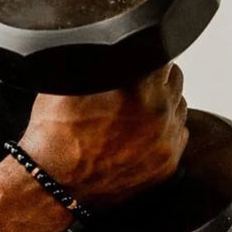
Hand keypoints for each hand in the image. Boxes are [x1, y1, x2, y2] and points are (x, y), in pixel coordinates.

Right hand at [18, 63, 188, 207]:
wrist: (52, 185)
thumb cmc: (55, 138)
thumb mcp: (68, 82)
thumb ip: (98, 59)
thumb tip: (109, 46)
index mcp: (138, 87)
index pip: (160, 50)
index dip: (144, 52)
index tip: (133, 60)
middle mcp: (158, 113)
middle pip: (174, 78)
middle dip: (155, 78)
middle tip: (130, 87)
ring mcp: (165, 141)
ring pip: (178, 106)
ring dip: (162, 104)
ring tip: (132, 114)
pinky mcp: (166, 164)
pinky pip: (178, 135)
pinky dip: (163, 131)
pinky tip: (137, 135)